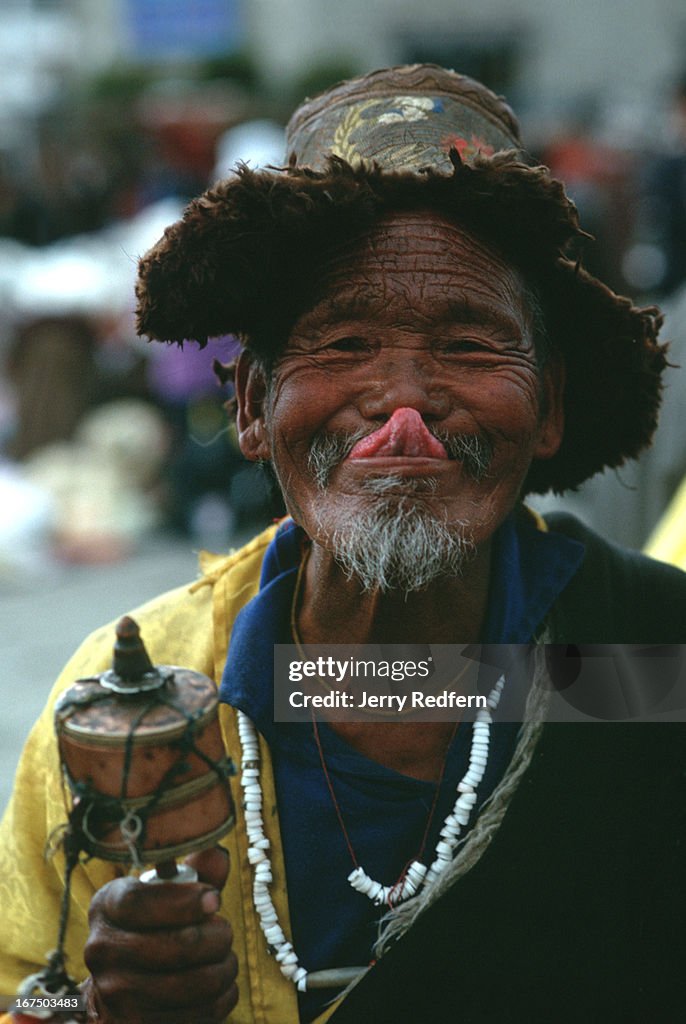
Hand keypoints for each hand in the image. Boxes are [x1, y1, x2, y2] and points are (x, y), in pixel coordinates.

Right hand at [84, 847, 236, 1022]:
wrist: (118, 989)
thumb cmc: (152, 929)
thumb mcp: (166, 893)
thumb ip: (195, 871)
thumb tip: (217, 856)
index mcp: (105, 907)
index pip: (138, 902)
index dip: (184, 900)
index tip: (214, 899)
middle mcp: (101, 950)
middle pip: (178, 945)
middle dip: (218, 937)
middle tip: (224, 933)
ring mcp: (115, 994)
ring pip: (194, 983)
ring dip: (224, 969)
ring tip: (226, 960)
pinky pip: (197, 1015)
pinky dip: (221, 998)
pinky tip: (220, 987)